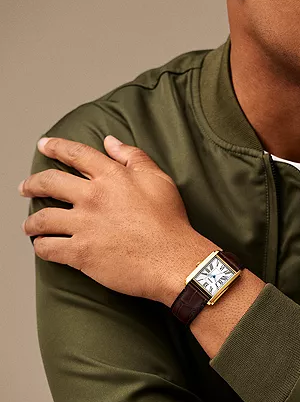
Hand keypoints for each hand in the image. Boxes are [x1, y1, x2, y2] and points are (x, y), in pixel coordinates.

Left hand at [19, 135, 216, 304]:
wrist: (172, 259)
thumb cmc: (169, 221)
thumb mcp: (158, 179)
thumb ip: (133, 157)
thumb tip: (111, 142)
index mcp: (111, 176)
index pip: (75, 153)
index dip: (56, 146)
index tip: (44, 145)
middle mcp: (93, 197)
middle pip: (49, 182)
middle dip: (32, 183)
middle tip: (25, 187)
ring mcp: (84, 225)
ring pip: (42, 218)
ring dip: (31, 222)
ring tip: (28, 225)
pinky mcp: (81, 253)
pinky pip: (48, 248)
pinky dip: (41, 247)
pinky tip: (42, 246)